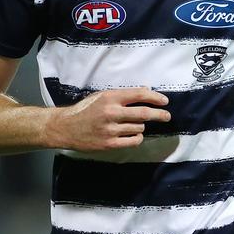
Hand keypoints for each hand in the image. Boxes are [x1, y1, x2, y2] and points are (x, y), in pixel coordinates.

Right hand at [47, 87, 170, 151]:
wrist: (65, 127)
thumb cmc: (85, 110)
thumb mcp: (101, 96)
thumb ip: (122, 95)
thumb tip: (145, 90)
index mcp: (110, 97)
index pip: (139, 95)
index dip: (155, 97)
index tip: (164, 101)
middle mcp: (112, 112)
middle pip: (143, 113)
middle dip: (159, 114)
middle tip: (167, 116)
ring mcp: (111, 129)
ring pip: (139, 128)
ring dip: (141, 126)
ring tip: (133, 125)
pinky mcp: (110, 143)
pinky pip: (133, 141)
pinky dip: (137, 138)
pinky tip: (133, 135)